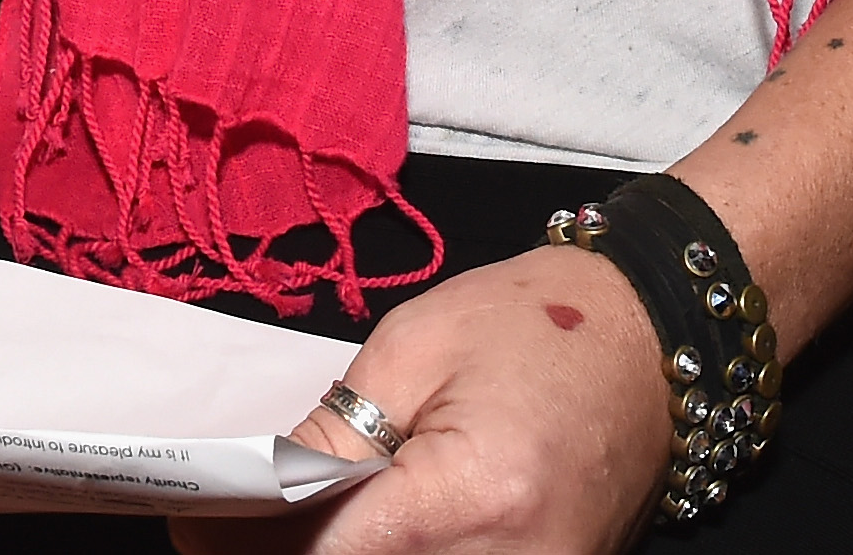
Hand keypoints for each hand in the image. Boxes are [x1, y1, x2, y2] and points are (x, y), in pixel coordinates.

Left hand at [176, 243, 665, 554]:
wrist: (655, 337)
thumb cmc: (538, 322)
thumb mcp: (414, 349)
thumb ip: (332, 437)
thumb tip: (248, 500)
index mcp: (472, 497)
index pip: (326, 554)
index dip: (249, 544)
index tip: (198, 526)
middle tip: (230, 530)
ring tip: (294, 528)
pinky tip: (359, 534)